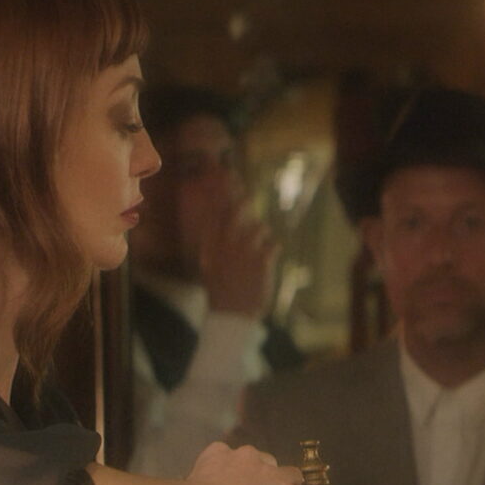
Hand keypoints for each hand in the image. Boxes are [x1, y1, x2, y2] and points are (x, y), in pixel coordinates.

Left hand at [184, 441, 316, 484]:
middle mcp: (274, 470)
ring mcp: (248, 455)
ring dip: (257, 468)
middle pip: (292, 473)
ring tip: (238, 481)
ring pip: (262, 458)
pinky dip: (226, 462)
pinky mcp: (225, 450)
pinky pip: (229, 453)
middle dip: (284, 482)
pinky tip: (215, 474)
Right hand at [193, 193, 279, 318]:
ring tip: (255, 256)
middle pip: (238, 208)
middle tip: (247, 198)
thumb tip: (220, 219)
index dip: (222, 187)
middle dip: (243, 200)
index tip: (226, 171)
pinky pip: (274, 244)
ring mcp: (245, 249)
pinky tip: (265, 264)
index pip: (216, 208)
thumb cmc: (222, 288)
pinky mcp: (262, 259)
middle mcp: (226, 241)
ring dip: (262, 239)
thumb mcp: (210, 262)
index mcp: (211, 242)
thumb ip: (215, 238)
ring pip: (260, 228)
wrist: (232, 314)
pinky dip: (272, 252)